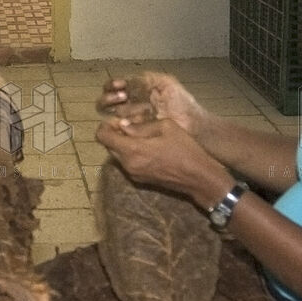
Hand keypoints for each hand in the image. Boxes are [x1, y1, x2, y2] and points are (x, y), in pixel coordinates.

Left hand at [96, 116, 224, 203]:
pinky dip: (130, 153)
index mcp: (132, 150)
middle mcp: (128, 164)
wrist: (198, 177)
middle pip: (108, 146)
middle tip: (129, 126)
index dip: (106, 126)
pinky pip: (127, 163)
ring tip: (140, 136)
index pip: (103, 137)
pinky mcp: (140, 180)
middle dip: (114, 134)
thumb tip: (124, 126)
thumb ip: (141, 126)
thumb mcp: (166, 127)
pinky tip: (147, 148)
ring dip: (123, 144)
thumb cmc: (185, 149)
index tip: (118, 120)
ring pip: (117, 155)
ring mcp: (133, 174)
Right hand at [97, 72, 203, 134]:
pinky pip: (119, 132)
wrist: (192, 123)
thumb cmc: (181, 102)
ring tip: (125, 110)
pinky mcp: (134, 136)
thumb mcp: (165, 82)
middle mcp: (129, 106)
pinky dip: (119, 127)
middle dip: (109, 98)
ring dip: (115, 111)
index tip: (119, 85)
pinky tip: (127, 124)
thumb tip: (127, 81)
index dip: (112, 85)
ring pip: (110, 116)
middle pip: (106, 102)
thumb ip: (146, 78)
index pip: (114, 87)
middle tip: (122, 97)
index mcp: (135, 91)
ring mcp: (130, 122)